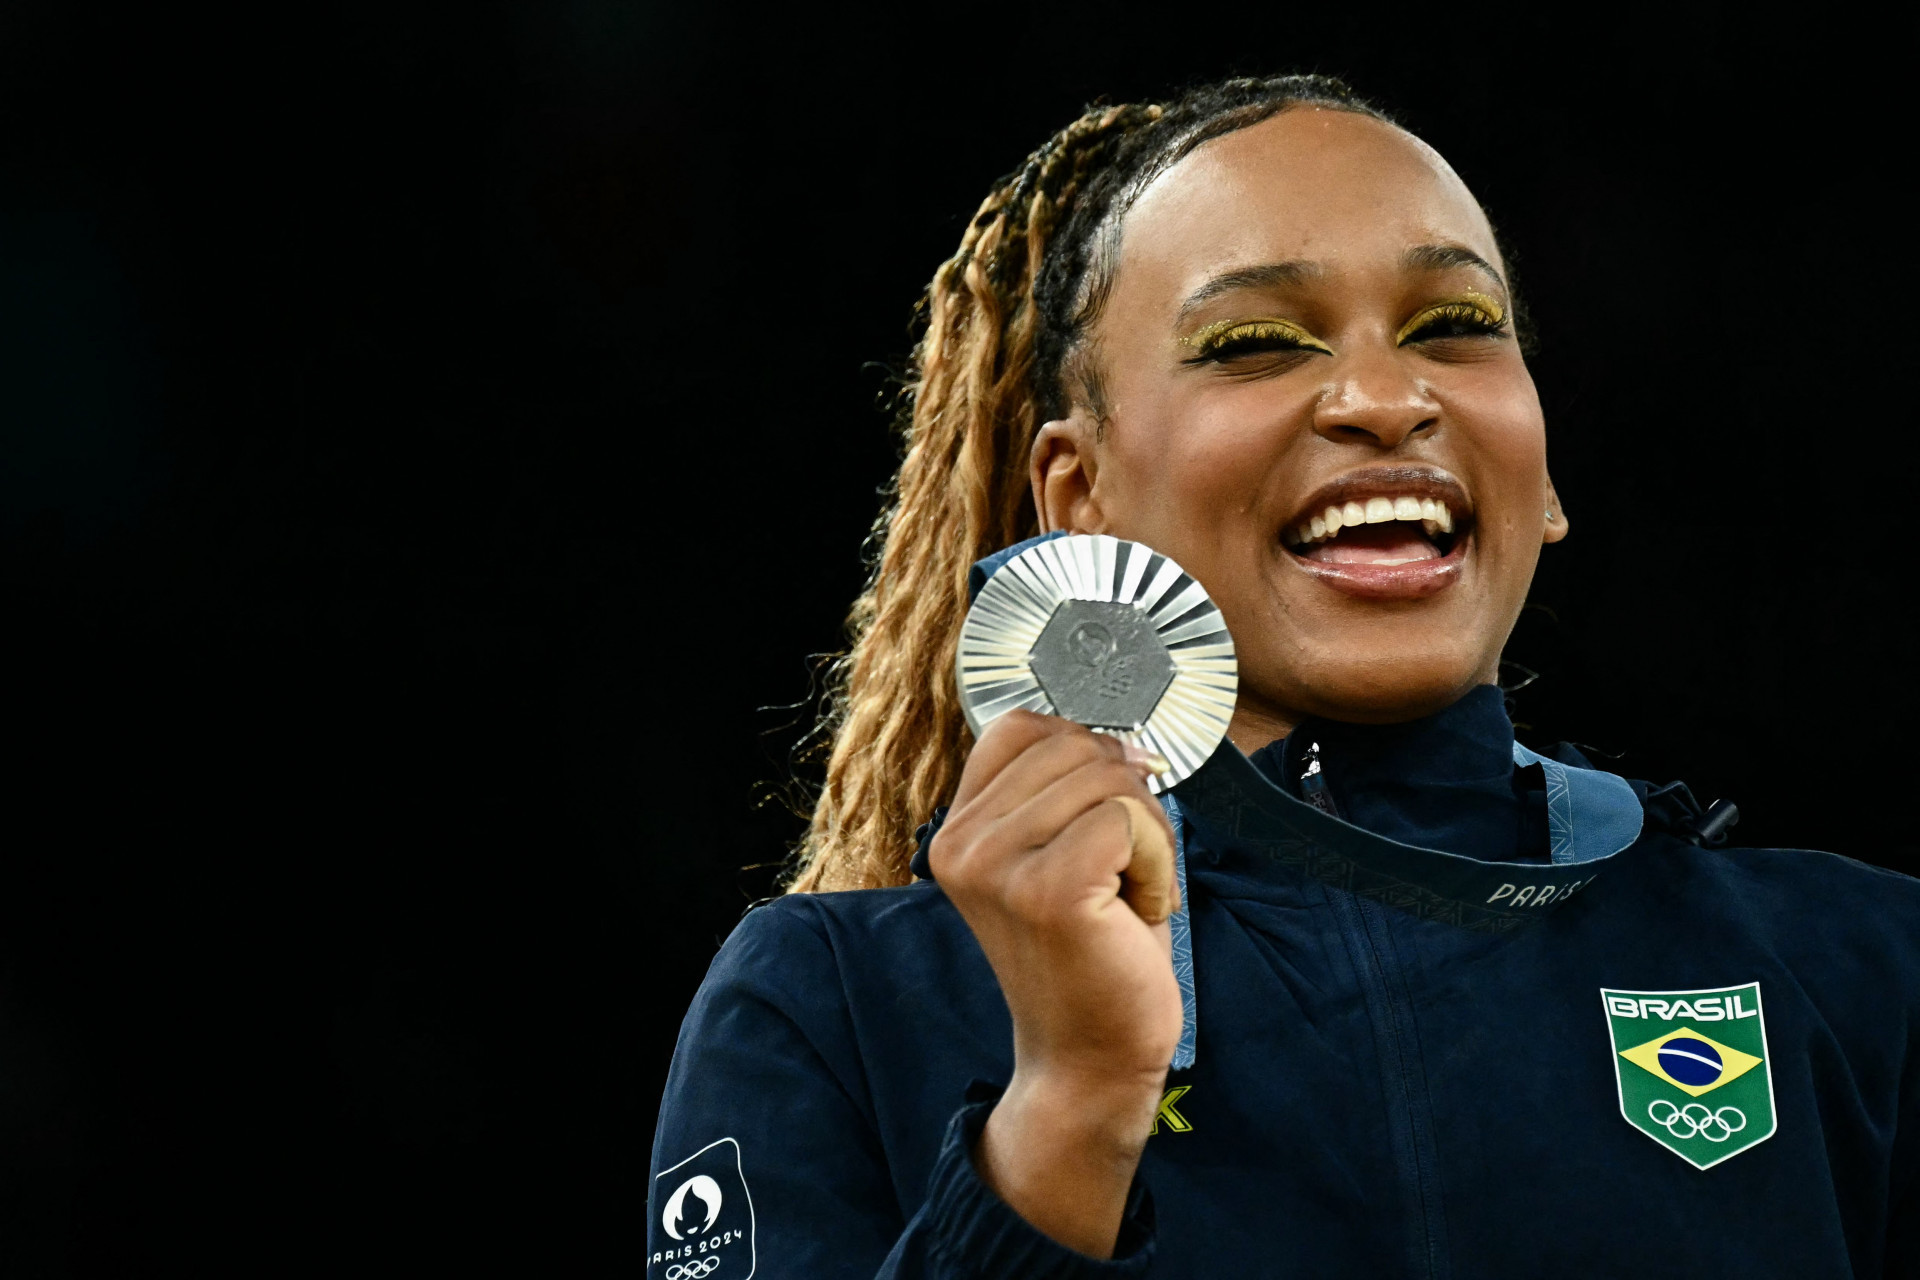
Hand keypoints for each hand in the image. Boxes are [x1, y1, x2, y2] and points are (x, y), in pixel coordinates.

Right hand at [928, 711, 1182, 1255]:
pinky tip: (1132, 915)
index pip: (1024, 725)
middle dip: (1126, 800)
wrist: (1089, 1059)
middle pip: (1075, 744)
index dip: (1085, 747)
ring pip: (1109, 779)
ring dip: (1145, 838)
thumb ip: (1064, 787)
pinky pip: (1130, 821)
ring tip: (1121, 897)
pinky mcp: (1046, 891)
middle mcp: (961, 842)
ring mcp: (996, 867)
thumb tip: (1119, 722)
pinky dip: (1154, 866)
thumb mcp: (1061, 854)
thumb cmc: (1092, 952)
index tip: (1111, 802)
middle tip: (1119, 873)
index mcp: (956, 828)